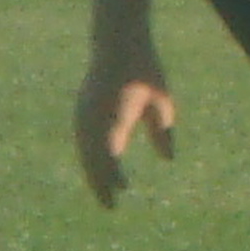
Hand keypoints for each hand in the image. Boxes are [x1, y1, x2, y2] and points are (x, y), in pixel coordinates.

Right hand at [74, 56, 175, 207]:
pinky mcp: (81, 111)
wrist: (116, 43)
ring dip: (94, 173)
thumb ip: (162, 131)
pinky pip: (83, 142)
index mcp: (115, 114)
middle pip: (92, 157)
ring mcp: (83, 113)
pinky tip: (99, 170)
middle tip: (111, 207)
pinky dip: (90, 159)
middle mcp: (94, 116)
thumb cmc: (143, 70)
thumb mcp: (161, 100)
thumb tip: (168, 158)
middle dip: (100, 183)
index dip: (114, 174)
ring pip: (85, 152)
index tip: (124, 191)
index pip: (110, 151)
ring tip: (106, 192)